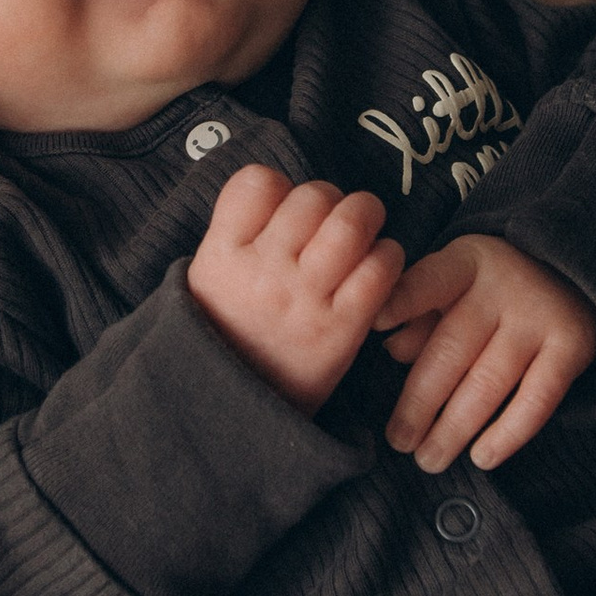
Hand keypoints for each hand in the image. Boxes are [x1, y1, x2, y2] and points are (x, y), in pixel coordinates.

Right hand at [188, 166, 405, 412]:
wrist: (232, 413)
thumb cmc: (229, 334)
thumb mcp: (207, 279)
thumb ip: (239, 233)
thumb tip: (284, 190)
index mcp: (222, 255)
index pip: (257, 183)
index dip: (280, 186)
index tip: (285, 207)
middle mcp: (263, 272)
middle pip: (312, 196)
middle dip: (331, 199)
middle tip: (333, 220)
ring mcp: (304, 300)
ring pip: (350, 224)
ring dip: (366, 217)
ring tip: (363, 231)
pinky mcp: (341, 329)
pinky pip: (380, 269)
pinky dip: (388, 258)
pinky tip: (377, 267)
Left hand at [376, 234, 595, 471]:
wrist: (575, 271)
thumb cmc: (493, 289)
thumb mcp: (456, 284)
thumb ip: (421, 312)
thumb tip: (393, 348)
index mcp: (465, 263)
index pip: (429, 282)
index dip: (402, 302)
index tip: (374, 325)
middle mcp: (503, 285)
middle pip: (452, 350)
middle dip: (420, 403)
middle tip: (399, 441)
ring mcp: (540, 316)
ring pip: (488, 382)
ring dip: (454, 429)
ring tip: (429, 459)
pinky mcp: (573, 345)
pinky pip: (536, 399)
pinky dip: (507, 434)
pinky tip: (482, 457)